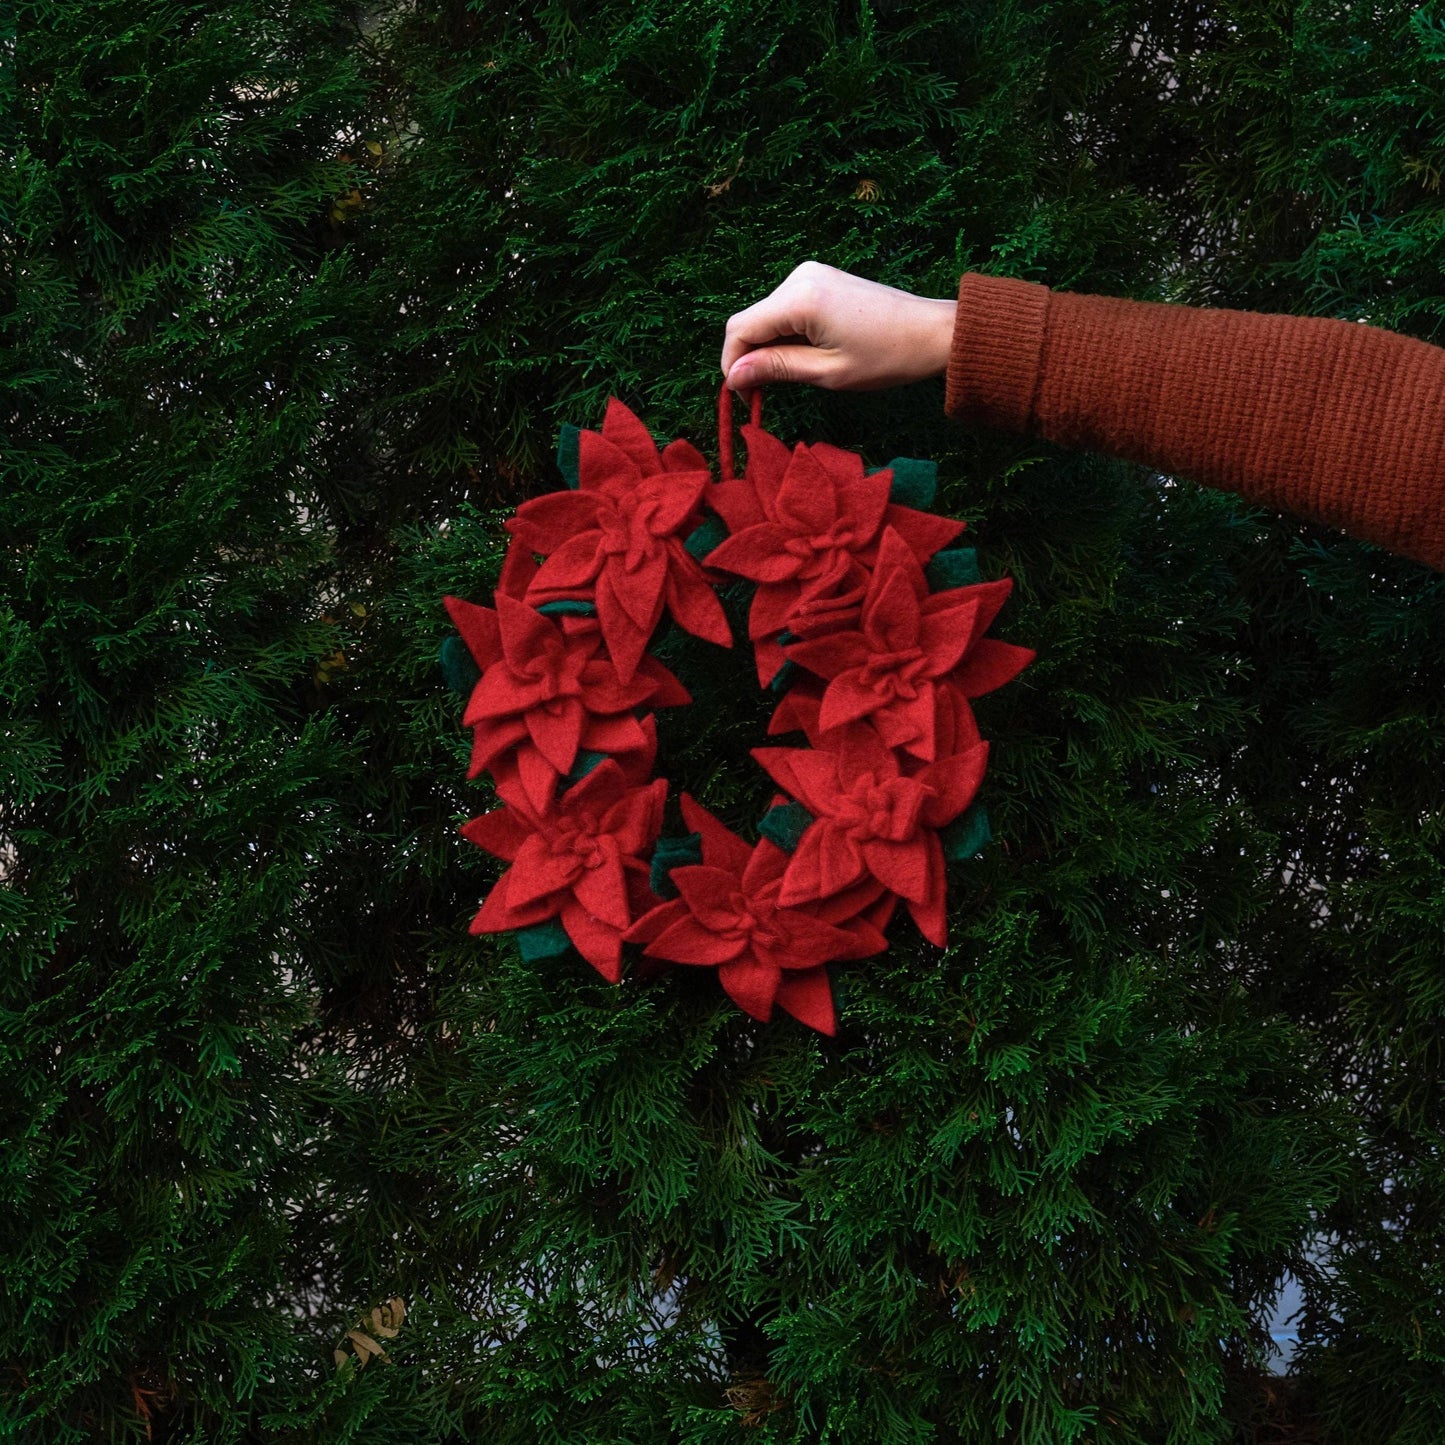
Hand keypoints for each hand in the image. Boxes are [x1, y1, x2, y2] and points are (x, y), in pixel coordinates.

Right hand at [721, 261, 956, 392]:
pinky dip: (784, 334)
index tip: (741, 395)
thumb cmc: (887, 357)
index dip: (732, 364)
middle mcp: (799, 277)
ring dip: (767, 346)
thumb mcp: (828, 372)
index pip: (740, 329)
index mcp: (800, 298)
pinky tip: (804, 354)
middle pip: (750, 320)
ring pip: (765, 315)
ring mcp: (809, 274)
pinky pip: (784, 308)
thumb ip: (777, 368)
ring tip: (791, 375)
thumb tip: (733, 377)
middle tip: (762, 393)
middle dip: (749, 357)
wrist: (931, 332)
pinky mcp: (819, 279)